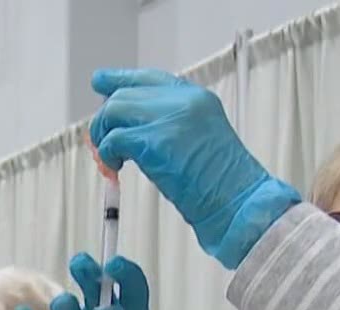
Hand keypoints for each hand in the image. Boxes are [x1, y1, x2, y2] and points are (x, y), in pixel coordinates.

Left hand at [89, 68, 299, 268]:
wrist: (238, 201)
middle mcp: (183, 101)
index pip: (149, 78)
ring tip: (110, 159)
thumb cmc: (221, 183)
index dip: (120, 79)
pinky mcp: (155, 142)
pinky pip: (114, 139)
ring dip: (103, 136)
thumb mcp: (200, 139)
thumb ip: (170, 124)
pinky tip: (116, 169)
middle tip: (102, 143)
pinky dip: (108, 155)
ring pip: (114, 111)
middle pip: (125, 94)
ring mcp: (169, 118)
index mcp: (196, 97)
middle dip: (106, 118)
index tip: (101, 81)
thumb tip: (130, 128)